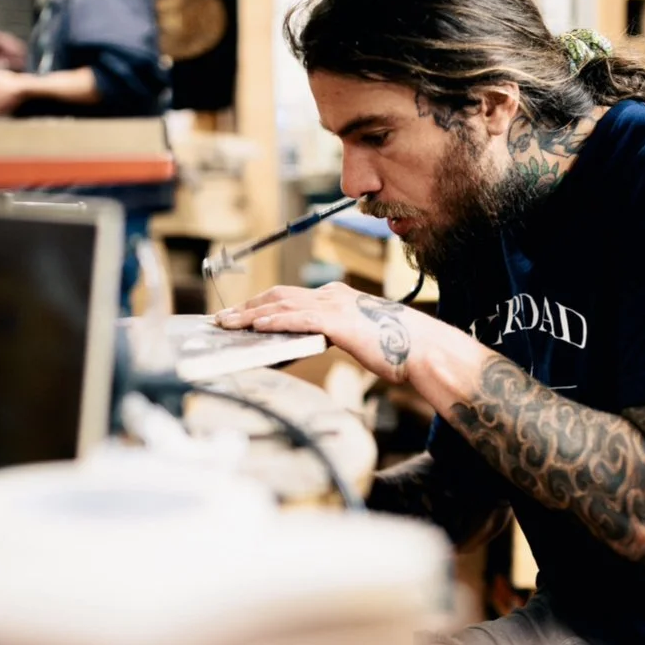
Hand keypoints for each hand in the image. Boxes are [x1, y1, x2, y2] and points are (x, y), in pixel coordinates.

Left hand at [216, 282, 433, 383]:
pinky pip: (300, 318)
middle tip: (222, 320)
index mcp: (337, 297)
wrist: (421, 349)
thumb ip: (332, 335)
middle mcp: (333, 296)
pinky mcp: (339, 322)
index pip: (289, 296)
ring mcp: (335, 306)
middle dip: (247, 307)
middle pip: (279, 295)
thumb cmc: (394, 348)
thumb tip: (308, 343)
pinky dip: (276, 320)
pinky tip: (257, 326)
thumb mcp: (357, 338)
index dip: (261, 304)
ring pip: (283, 304)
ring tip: (228, 324)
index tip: (240, 314)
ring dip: (251, 314)